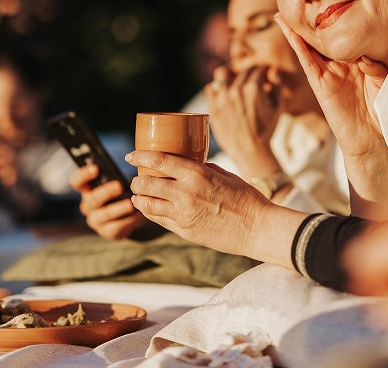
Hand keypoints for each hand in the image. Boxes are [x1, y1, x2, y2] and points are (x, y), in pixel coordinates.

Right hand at [70, 164, 146, 239]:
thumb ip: (115, 174)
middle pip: (91, 199)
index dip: (84, 175)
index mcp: (88, 189)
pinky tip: (138, 214)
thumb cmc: (123, 192)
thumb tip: (128, 161)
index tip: (96, 168)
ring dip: (118, 208)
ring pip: (104, 215)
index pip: (77, 182)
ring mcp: (96, 220)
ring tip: (131, 203)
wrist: (132, 215)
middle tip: (119, 185)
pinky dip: (128, 220)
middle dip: (106, 192)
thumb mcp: (117, 181)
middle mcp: (88, 205)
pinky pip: (116, 227)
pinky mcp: (107, 232)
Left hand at [125, 150, 304, 266]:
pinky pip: (159, 220)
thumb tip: (188, 165)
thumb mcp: (224, 174)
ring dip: (139, 198)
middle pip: (147, 183)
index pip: (159, 161)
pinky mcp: (185, 231)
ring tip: (137, 196)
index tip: (131, 155)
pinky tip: (149, 209)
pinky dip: (150, 213)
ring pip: (147, 205)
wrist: (257, 228)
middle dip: (136, 181)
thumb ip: (203, 169)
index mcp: (196, 174)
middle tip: (135, 179)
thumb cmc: (246, 198)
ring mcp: (183, 214)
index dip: (140, 156)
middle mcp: (186, 193)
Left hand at [204, 65, 283, 177]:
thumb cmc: (266, 129)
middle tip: (252, 82)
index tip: (263, 76)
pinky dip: (217, 88)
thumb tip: (273, 70)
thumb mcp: (278, 106)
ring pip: (222, 73)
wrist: (250, 151)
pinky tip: (224, 94)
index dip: (262, 71)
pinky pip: (210, 88)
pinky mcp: (212, 106)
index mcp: (254, 88)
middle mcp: (236, 90)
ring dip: (230, 75)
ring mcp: (222, 98)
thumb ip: (277, 84)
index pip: (257, 68)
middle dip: (249, 73)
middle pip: (242, 71)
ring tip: (234, 83)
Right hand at [277, 14, 387, 217]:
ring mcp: (327, 72)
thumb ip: (373, 65)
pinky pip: (305, 58)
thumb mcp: (383, 81)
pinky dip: (294, 41)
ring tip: (286, 4)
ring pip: (310, 42)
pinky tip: (285, 25)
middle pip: (324, 33)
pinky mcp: (319, 83)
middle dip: (315, 14)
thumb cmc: (382, 110)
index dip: (339, 13)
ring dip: (298, 24)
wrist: (374, 139)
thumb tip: (363, 57)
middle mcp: (340, 62)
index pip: (345, 31)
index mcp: (357, 59)